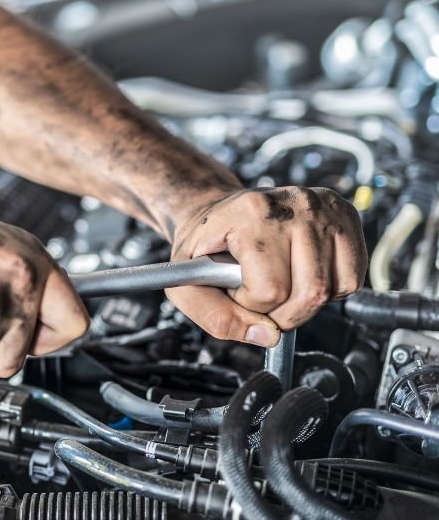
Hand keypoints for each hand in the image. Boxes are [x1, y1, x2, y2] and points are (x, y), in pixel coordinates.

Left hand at [167, 186, 366, 346]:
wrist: (217, 213)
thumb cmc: (204, 246)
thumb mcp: (187, 283)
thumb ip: (216, 317)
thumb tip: (269, 336)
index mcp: (252, 213)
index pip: (271, 289)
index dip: (251, 304)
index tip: (237, 290)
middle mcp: (294, 204)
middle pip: (310, 292)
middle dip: (282, 313)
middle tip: (261, 297)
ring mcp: (324, 207)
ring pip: (333, 288)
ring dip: (305, 302)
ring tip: (279, 281)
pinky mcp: (345, 214)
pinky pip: (353, 277)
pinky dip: (330, 289)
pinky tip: (302, 274)